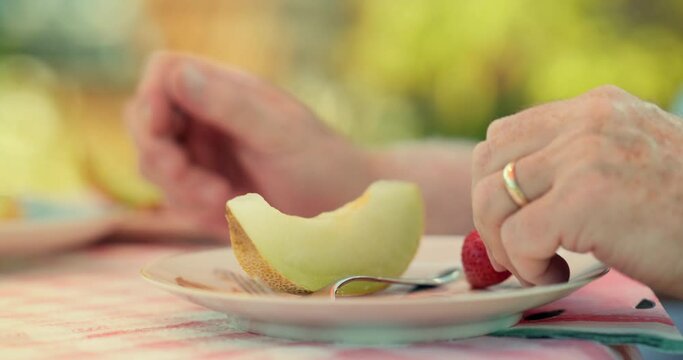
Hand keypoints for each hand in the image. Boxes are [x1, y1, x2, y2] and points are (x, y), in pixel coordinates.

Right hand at [125, 53, 377, 237]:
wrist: (345, 208)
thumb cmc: (323, 162)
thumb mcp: (280, 134)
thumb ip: (230, 106)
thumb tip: (179, 75)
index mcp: (224, 90)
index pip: (164, 74)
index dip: (151, 99)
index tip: (164, 132)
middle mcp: (207, 118)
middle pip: (146, 122)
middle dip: (160, 157)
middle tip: (199, 185)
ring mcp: (203, 155)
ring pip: (155, 166)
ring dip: (181, 190)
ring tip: (226, 201)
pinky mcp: (205, 191)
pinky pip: (176, 199)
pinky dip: (194, 210)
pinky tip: (230, 212)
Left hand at [472, 85, 682, 297]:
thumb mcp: (631, 156)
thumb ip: (576, 157)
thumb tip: (510, 189)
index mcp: (595, 107)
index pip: (504, 135)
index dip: (494, 182)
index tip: (510, 218)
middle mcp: (586, 121)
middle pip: (487, 162)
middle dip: (488, 212)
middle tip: (516, 246)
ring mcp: (585, 156)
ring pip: (490, 197)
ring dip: (502, 241)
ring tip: (538, 263)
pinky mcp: (586, 199)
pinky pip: (516, 236)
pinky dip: (524, 264)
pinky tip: (555, 273)